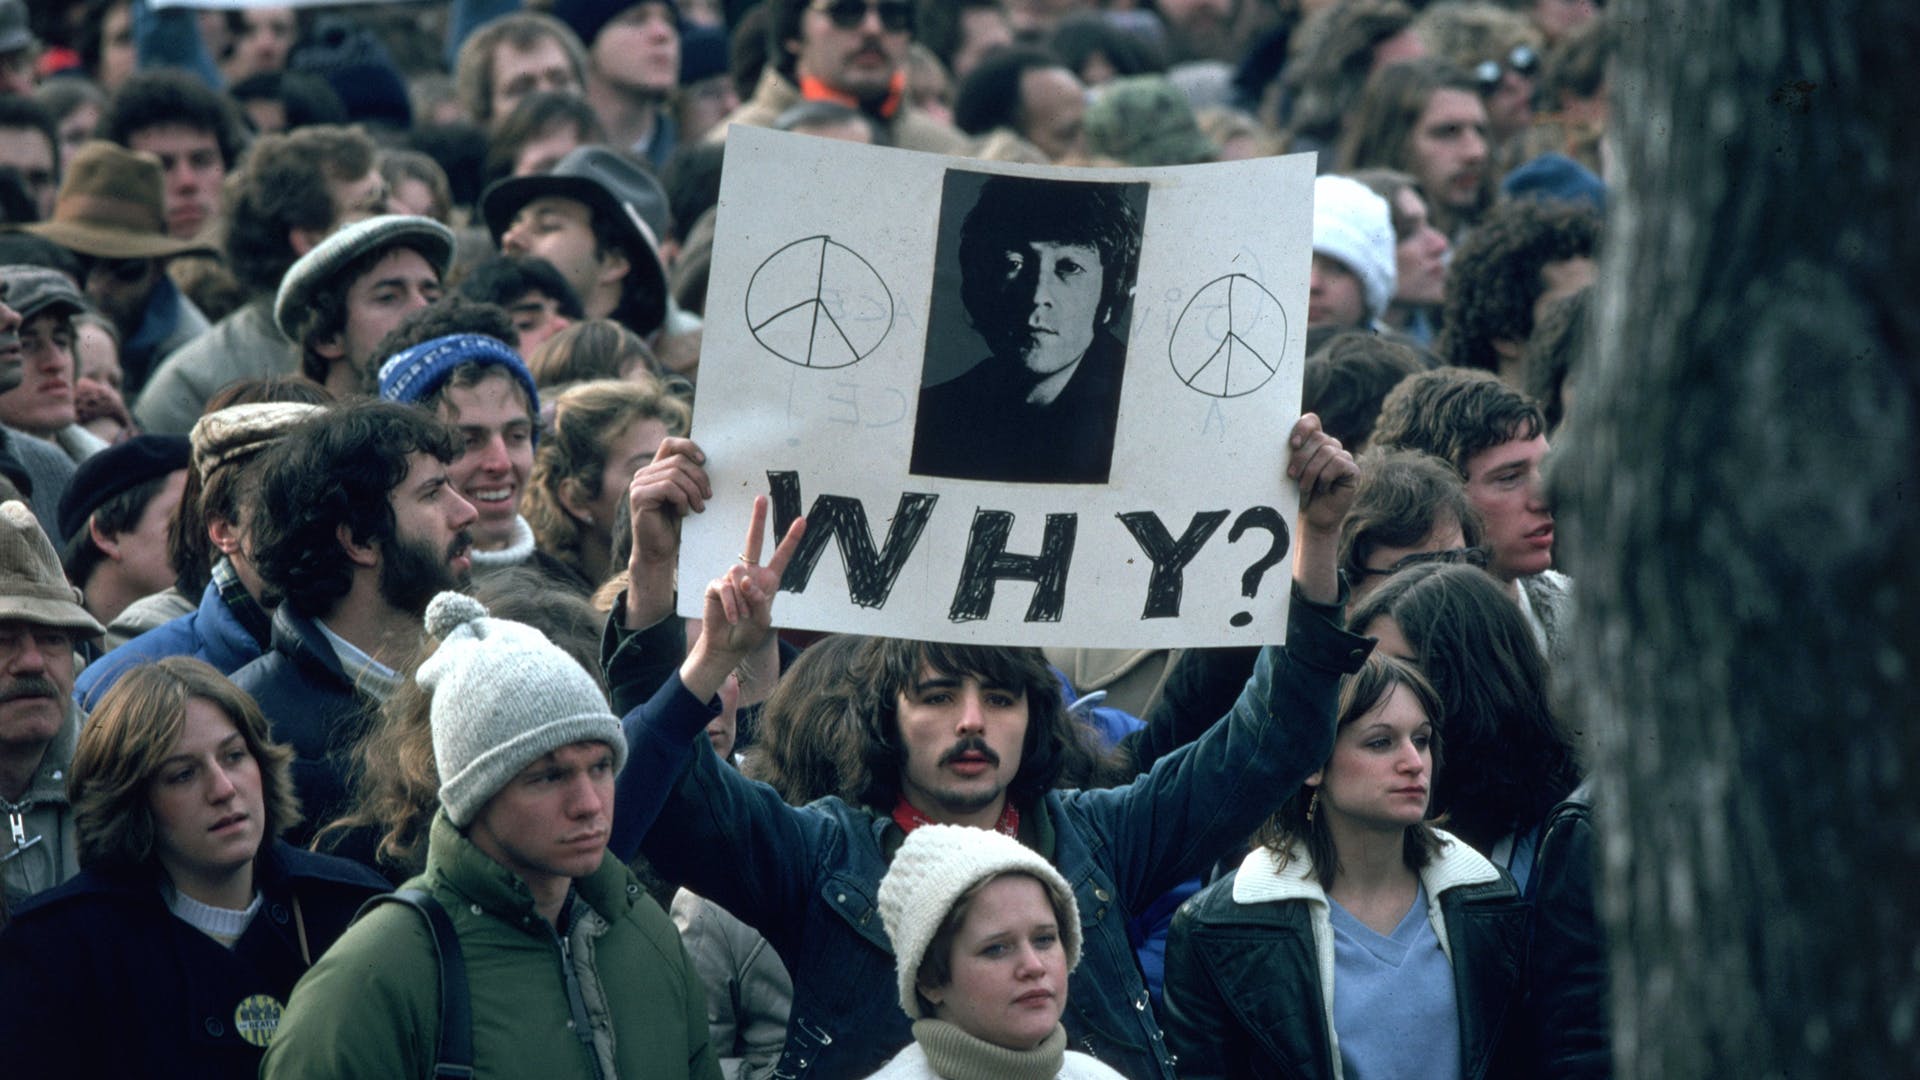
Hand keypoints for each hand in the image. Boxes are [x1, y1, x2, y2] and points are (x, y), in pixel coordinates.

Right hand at [627, 436, 711, 573]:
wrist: (659, 551)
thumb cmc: (674, 525)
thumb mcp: (685, 495)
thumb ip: (688, 476)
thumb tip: (706, 458)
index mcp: (654, 470)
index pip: (670, 444)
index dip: (688, 446)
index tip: (704, 461)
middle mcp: (643, 474)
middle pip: (678, 461)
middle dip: (699, 478)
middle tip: (708, 497)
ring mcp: (638, 484)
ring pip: (675, 474)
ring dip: (693, 492)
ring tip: (699, 508)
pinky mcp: (639, 496)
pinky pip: (668, 487)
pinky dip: (682, 499)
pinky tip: (683, 512)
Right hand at [689, 495, 805, 688]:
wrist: (728, 646)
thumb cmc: (749, 632)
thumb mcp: (763, 618)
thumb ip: (758, 598)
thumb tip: (745, 579)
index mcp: (768, 580)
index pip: (781, 556)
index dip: (791, 539)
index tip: (802, 520)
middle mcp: (750, 573)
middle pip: (753, 541)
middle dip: (758, 519)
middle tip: (761, 498)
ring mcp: (731, 578)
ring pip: (739, 575)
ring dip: (742, 598)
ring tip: (742, 615)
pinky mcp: (716, 585)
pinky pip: (725, 586)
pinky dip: (731, 603)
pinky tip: (733, 616)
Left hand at [1287, 413, 1356, 534]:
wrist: (1311, 518)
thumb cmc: (1297, 494)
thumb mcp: (1290, 471)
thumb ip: (1291, 454)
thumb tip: (1284, 440)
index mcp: (1313, 442)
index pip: (1312, 421)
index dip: (1303, 428)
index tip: (1292, 444)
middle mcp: (1330, 445)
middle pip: (1318, 438)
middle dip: (1301, 458)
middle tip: (1291, 476)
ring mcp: (1343, 456)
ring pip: (1326, 451)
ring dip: (1311, 472)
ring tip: (1304, 487)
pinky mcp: (1352, 470)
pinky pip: (1338, 463)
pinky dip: (1325, 477)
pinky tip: (1322, 489)